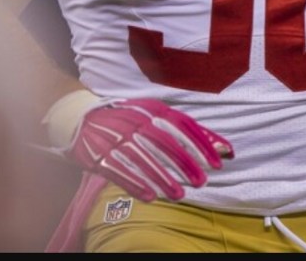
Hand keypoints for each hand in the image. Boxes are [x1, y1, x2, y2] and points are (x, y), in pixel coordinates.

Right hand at [49, 93, 232, 201]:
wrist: (82, 116)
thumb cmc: (129, 117)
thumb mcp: (156, 115)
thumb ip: (188, 130)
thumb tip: (223, 147)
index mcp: (152, 108)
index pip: (182, 124)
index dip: (200, 143)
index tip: (216, 162)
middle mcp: (135, 120)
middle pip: (164, 142)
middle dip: (185, 162)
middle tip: (201, 181)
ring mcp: (117, 137)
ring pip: (143, 158)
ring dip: (162, 177)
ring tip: (178, 195)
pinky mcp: (100, 154)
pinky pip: (119, 170)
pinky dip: (135, 183)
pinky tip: (150, 196)